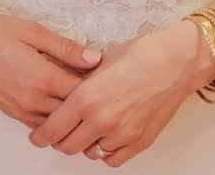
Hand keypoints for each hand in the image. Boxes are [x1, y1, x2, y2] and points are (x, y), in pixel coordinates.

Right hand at [0, 14, 102, 128]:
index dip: (100, 86)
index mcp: (42, 77)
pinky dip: (56, 120)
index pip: (83, 92)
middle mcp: (33, 100)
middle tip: (105, 91)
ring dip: (74, 116)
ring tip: (88, 101)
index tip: (111, 76)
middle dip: (91, 104)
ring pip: (59, 125)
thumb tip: (96, 59)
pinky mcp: (13, 114)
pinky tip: (65, 107)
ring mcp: (22, 110)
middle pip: (74, 112)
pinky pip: (41, 126)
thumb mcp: (32, 31)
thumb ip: (66, 48)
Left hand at [28, 21, 214, 166]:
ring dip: (86, 144)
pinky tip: (108, 136)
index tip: (37, 137)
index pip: (51, 129)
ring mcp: (122, 133)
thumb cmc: (140, 55)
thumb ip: (79, 84)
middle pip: (67, 147)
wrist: (176, 62)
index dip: (40, 136)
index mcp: (85, 98)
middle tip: (62, 132)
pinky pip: (113, 159)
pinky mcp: (140, 141)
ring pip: (91, 153)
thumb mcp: (99, 64)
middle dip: (61, 140)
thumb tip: (63, 94)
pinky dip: (107, 151)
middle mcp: (101, 120)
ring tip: (90, 128)